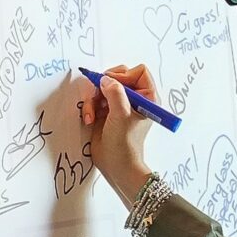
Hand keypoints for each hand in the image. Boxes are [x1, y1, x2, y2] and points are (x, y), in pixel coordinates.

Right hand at [85, 62, 157, 199]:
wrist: (116, 165)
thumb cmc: (125, 143)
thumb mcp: (121, 115)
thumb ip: (115, 93)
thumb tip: (105, 79)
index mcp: (147, 97)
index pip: (138, 71)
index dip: (124, 76)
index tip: (113, 87)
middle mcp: (134, 98)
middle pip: (118, 76)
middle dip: (105, 85)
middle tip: (100, 95)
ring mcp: (119, 104)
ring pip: (103, 87)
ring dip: (94, 99)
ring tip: (92, 114)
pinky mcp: (106, 111)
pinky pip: (95, 98)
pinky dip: (90, 107)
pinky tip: (90, 119)